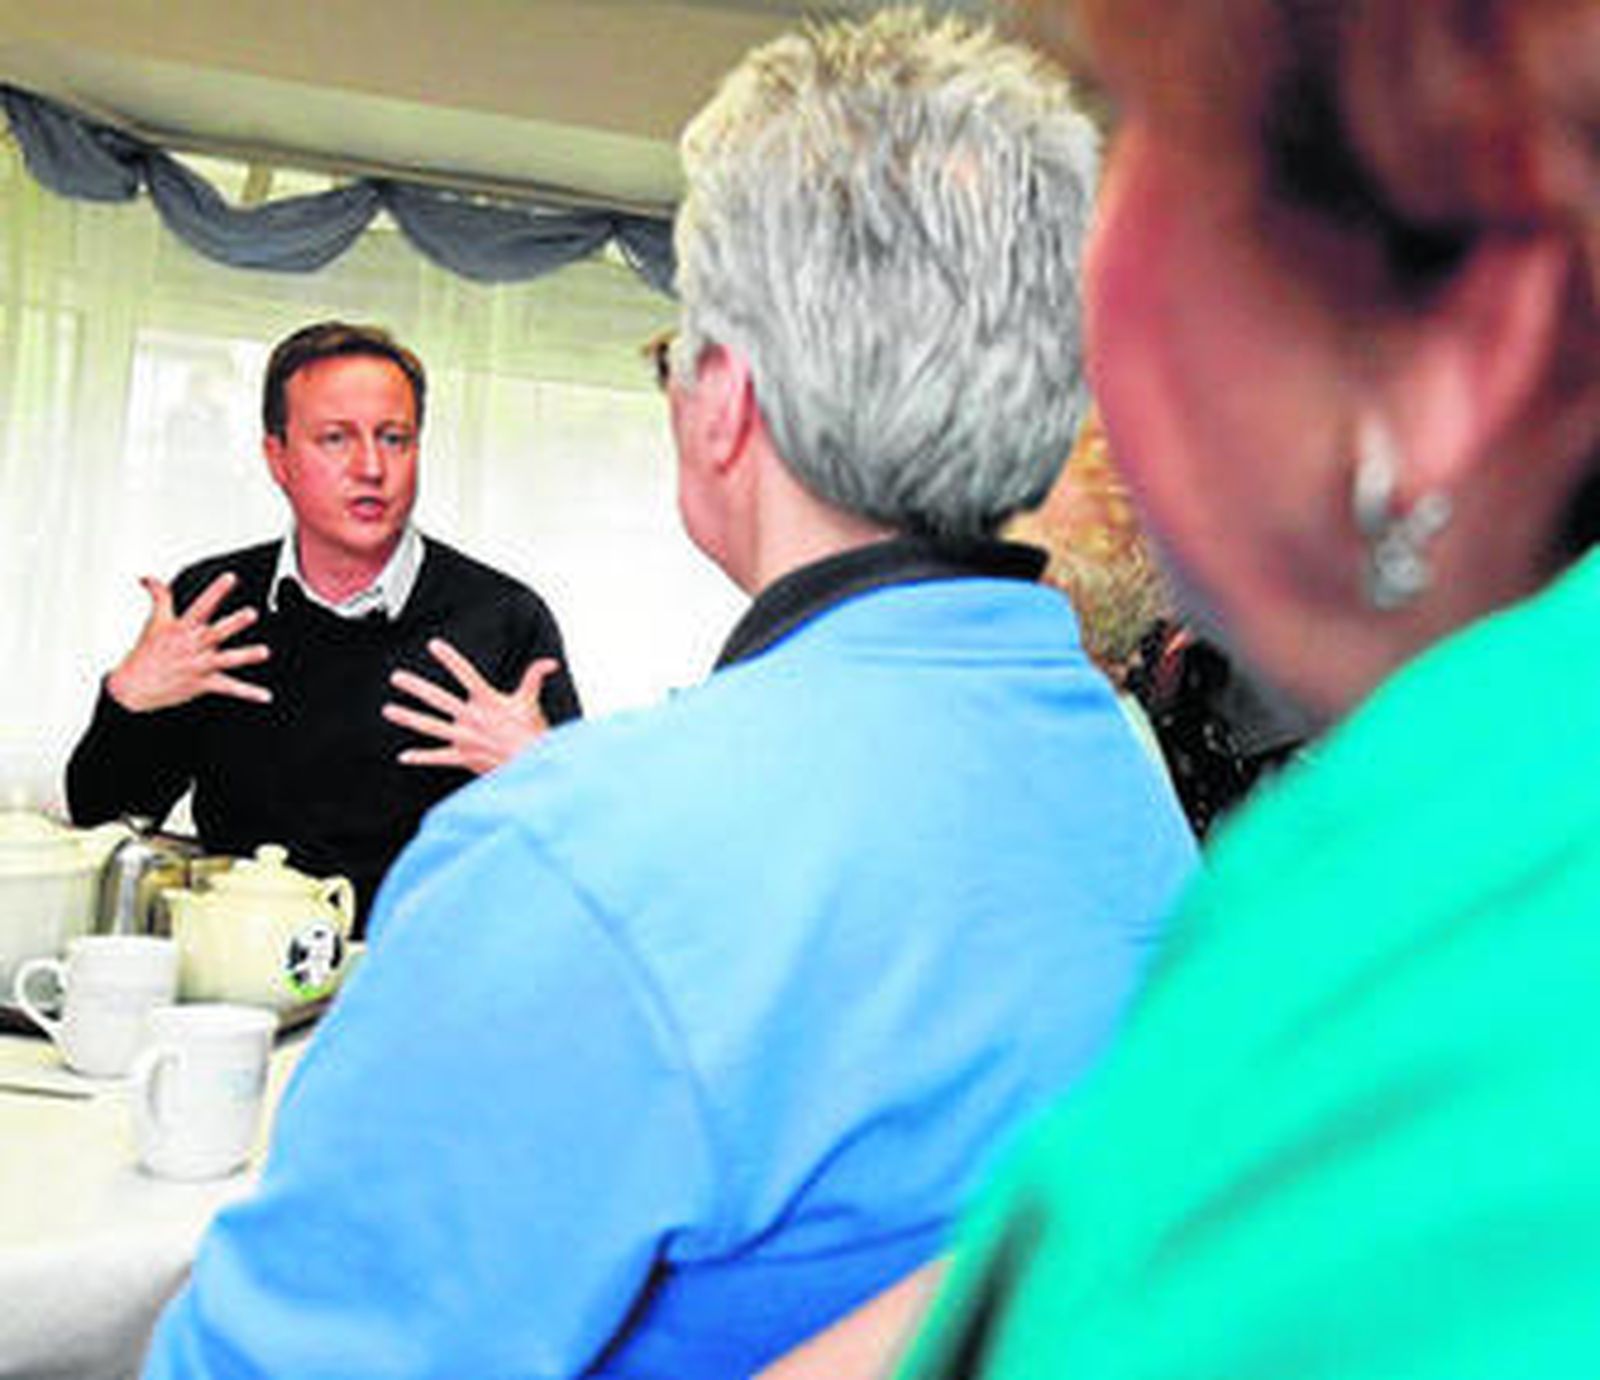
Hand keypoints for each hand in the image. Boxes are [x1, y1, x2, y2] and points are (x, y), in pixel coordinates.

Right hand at [106, 572, 270, 712]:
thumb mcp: (154, 622)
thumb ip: (159, 597)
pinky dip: (248, 692)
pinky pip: (229, 688)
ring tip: (263, 652)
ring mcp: (199, 665)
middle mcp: (193, 645)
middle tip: (251, 613)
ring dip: (245, 656)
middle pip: (215, 632)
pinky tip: (265, 695)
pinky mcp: (203, 684)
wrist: (134, 687)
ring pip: (226, 659)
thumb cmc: (146, 653)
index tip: (230, 578)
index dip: (215, 591)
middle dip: (233, 623)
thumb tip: (148, 578)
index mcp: (182, 628)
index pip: (201, 605)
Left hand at [384, 639, 560, 774]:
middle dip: (416, 687)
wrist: (531, 764)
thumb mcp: (532, 701)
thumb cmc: (532, 733)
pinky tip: (404, 756)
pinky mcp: (464, 757)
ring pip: (431, 726)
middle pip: (438, 699)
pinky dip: (421, 757)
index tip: (434, 645)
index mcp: (488, 701)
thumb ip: (535, 677)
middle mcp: (472, 718)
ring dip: (408, 717)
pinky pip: (438, 757)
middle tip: (397, 677)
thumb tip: (550, 663)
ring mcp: (465, 738)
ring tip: (389, 710)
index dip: (449, 658)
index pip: (466, 674)